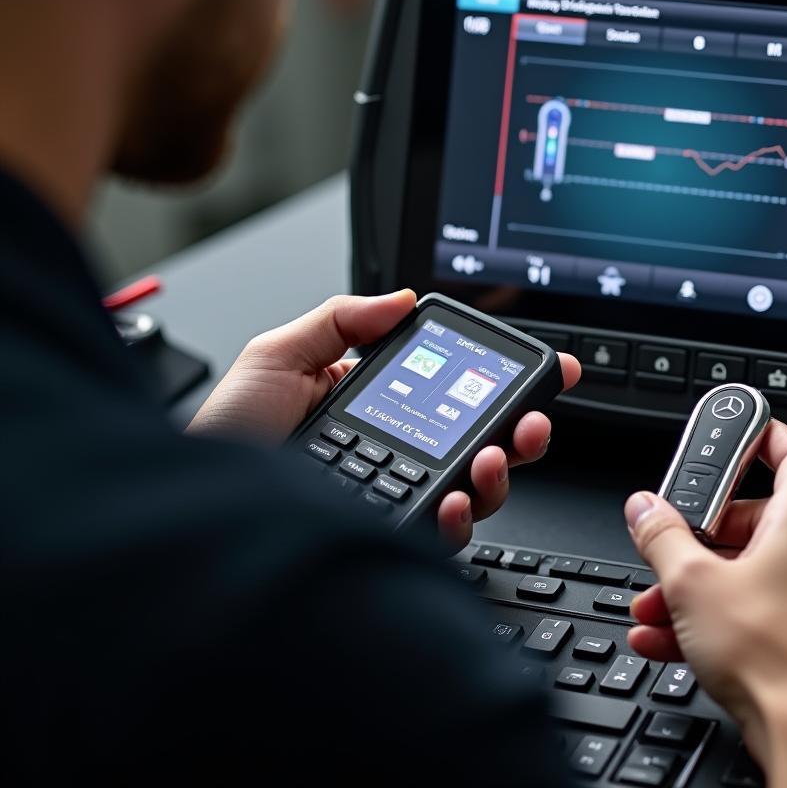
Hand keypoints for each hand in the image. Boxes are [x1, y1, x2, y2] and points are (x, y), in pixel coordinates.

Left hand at [189, 290, 580, 549]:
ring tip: (487, 460)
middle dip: (519, 432)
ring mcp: (392, 497)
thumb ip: (341, 322)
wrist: (190, 504)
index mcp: (375, 406)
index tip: (545, 372)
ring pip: (471, 493)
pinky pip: (439, 534)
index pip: (454, 393)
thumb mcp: (278, 356)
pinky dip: (458, 518)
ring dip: (496, 475)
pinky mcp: (384, 537)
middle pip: (478, 445)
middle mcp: (393, 454)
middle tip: (529, 425)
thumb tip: (403, 298)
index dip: (503, 384)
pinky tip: (451, 499)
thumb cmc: (225, 433)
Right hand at [623, 421, 786, 787]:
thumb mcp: (691, 582)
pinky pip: (757, 613)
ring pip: (750, 574)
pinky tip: (670, 640)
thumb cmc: (774, 657)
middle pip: (756, 522)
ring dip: (698, 586)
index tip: (742, 428)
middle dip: (701, 537)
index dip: (766, 435)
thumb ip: (662, 536)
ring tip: (657, 607)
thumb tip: (645, 508)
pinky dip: (716, 619)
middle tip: (668, 545)